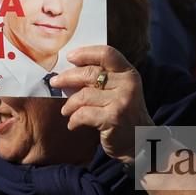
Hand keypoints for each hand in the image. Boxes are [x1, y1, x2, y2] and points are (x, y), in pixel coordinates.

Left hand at [51, 45, 152, 162]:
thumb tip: (69, 69)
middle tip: (55, 82)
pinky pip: (84, 113)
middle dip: (68, 77)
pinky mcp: (113, 118)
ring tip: (65, 110)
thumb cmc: (123, 113)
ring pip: (84, 95)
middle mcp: (127, 84)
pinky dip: (74, 119)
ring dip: (70, 103)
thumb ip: (102, 78)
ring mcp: (121, 100)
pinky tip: (72, 123)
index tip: (69, 56)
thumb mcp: (119, 90)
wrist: (140, 141)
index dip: (85, 53)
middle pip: (90, 73)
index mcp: (128, 72)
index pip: (106, 53)